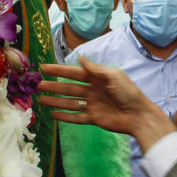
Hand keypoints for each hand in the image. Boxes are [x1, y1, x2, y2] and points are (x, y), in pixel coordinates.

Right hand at [38, 57, 175, 150]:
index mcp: (97, 78)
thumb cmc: (128, 92)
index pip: (74, 73)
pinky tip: (53, 115)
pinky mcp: (94, 118)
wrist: (138, 115)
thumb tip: (81, 57)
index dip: (59, 71)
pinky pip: (76, 117)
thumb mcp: (113, 76)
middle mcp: (92, 91)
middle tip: (37, 85)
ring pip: (70, 102)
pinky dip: (65, 116)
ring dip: (55, 101)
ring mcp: (92, 105)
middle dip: (54, 86)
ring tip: (41, 100)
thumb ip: (96, 69)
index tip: (44, 68)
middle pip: (69, 88)